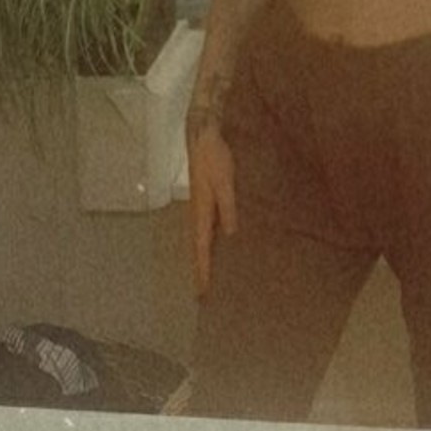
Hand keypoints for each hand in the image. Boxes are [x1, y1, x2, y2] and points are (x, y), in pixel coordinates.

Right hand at [187, 119, 236, 296]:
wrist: (203, 135)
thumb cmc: (214, 158)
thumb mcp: (225, 182)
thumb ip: (228, 208)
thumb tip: (232, 235)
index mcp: (200, 213)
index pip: (201, 249)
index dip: (203, 271)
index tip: (202, 292)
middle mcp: (197, 214)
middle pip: (198, 249)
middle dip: (200, 271)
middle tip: (202, 294)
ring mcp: (200, 207)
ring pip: (201, 240)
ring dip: (204, 258)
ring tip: (208, 277)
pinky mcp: (206, 200)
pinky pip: (206, 228)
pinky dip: (209, 242)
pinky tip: (219, 245)